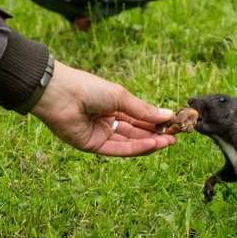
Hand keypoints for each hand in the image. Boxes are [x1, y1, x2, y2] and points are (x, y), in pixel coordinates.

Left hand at [30, 62, 176, 156]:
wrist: (60, 93)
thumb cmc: (88, 88)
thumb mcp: (120, 97)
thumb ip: (143, 110)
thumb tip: (167, 115)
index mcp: (112, 106)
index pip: (138, 118)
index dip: (156, 122)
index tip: (173, 124)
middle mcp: (107, 121)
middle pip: (136, 132)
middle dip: (156, 134)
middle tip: (176, 136)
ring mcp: (100, 135)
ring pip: (129, 142)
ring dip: (150, 143)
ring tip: (169, 141)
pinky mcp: (93, 146)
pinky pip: (119, 149)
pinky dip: (137, 148)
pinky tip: (153, 144)